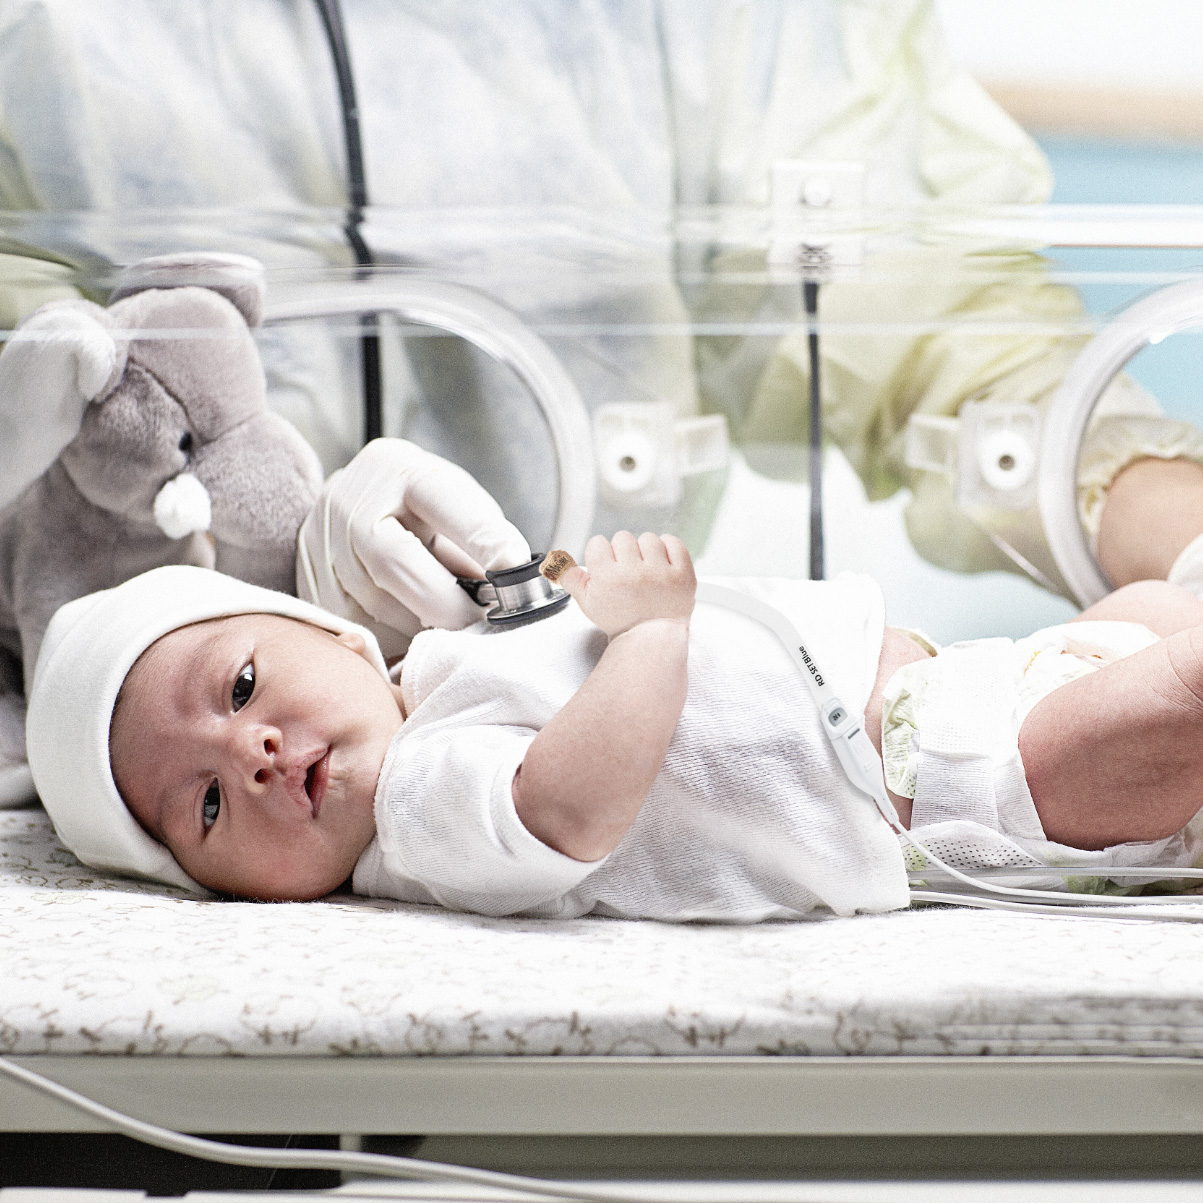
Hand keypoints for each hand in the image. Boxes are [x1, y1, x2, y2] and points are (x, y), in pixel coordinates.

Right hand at [297, 438, 530, 658]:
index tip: (520, 574)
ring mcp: (323, 549)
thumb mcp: (448, 505)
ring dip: (426, 629)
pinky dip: (401, 641)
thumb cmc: (416, 510)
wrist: (344, 510)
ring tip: (456, 631)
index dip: (486, 542)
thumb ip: (477, 540)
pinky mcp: (315, 592)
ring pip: (378, 608)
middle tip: (485, 625)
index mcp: (396, 469)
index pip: (446, 504)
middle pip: (398, 565)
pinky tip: (420, 635)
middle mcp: (351, 503)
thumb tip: (516, 589)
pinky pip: (363, 632)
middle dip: (449, 604)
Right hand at [558, 532, 694, 637]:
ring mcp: (661, 573)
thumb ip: (572, 579)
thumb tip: (557, 561)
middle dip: (622, 553)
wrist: (651, 639)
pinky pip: (674, 542)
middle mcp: (634, 574)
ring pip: (648, 538)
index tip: (607, 569)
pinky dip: (668, 548)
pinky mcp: (682, 574)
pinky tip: (662, 563)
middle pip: (622, 538)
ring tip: (645, 571)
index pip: (598, 543)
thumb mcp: (589, 603)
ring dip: (645, 550)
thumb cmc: (621, 621)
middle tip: (627, 574)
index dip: (601, 556)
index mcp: (609, 579)